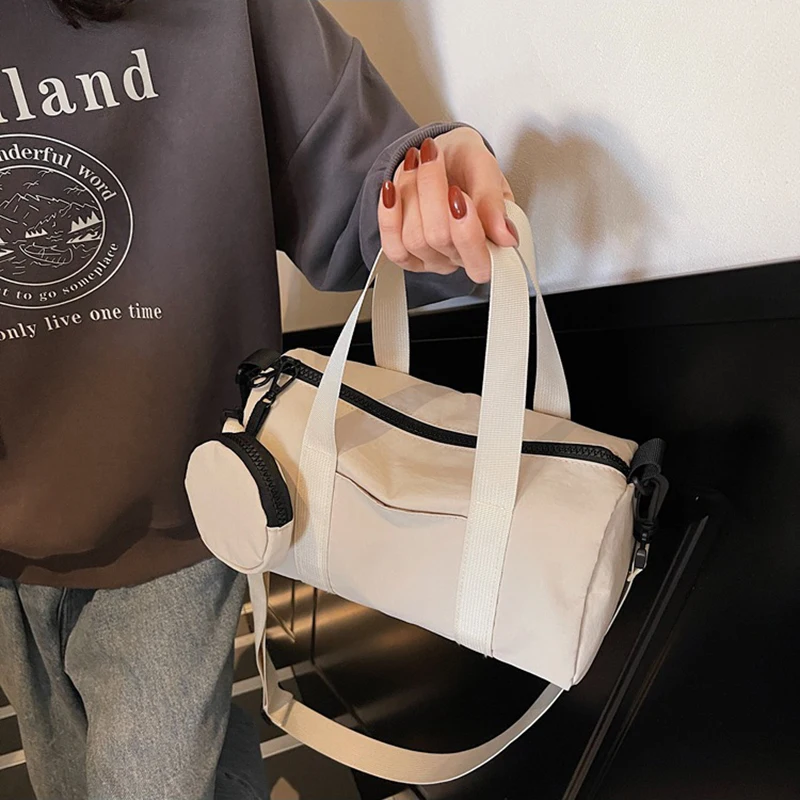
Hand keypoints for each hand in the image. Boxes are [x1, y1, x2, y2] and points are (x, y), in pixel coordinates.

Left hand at [377, 127, 516, 283]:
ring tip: (417, 164)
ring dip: (410, 192)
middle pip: (440, 239)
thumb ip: (494, 200)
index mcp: (490, 244)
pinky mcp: (404, 255)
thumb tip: (507, 236)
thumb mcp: (486, 168)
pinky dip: (388, 214)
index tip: (458, 192)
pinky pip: (392, 247)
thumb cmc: (467, 164)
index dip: (467, 233)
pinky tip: (391, 189)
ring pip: (414, 239)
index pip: (480, 263)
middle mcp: (459, 258)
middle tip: (433, 157)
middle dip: (432, 189)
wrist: (441, 155)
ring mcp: (430, 259)